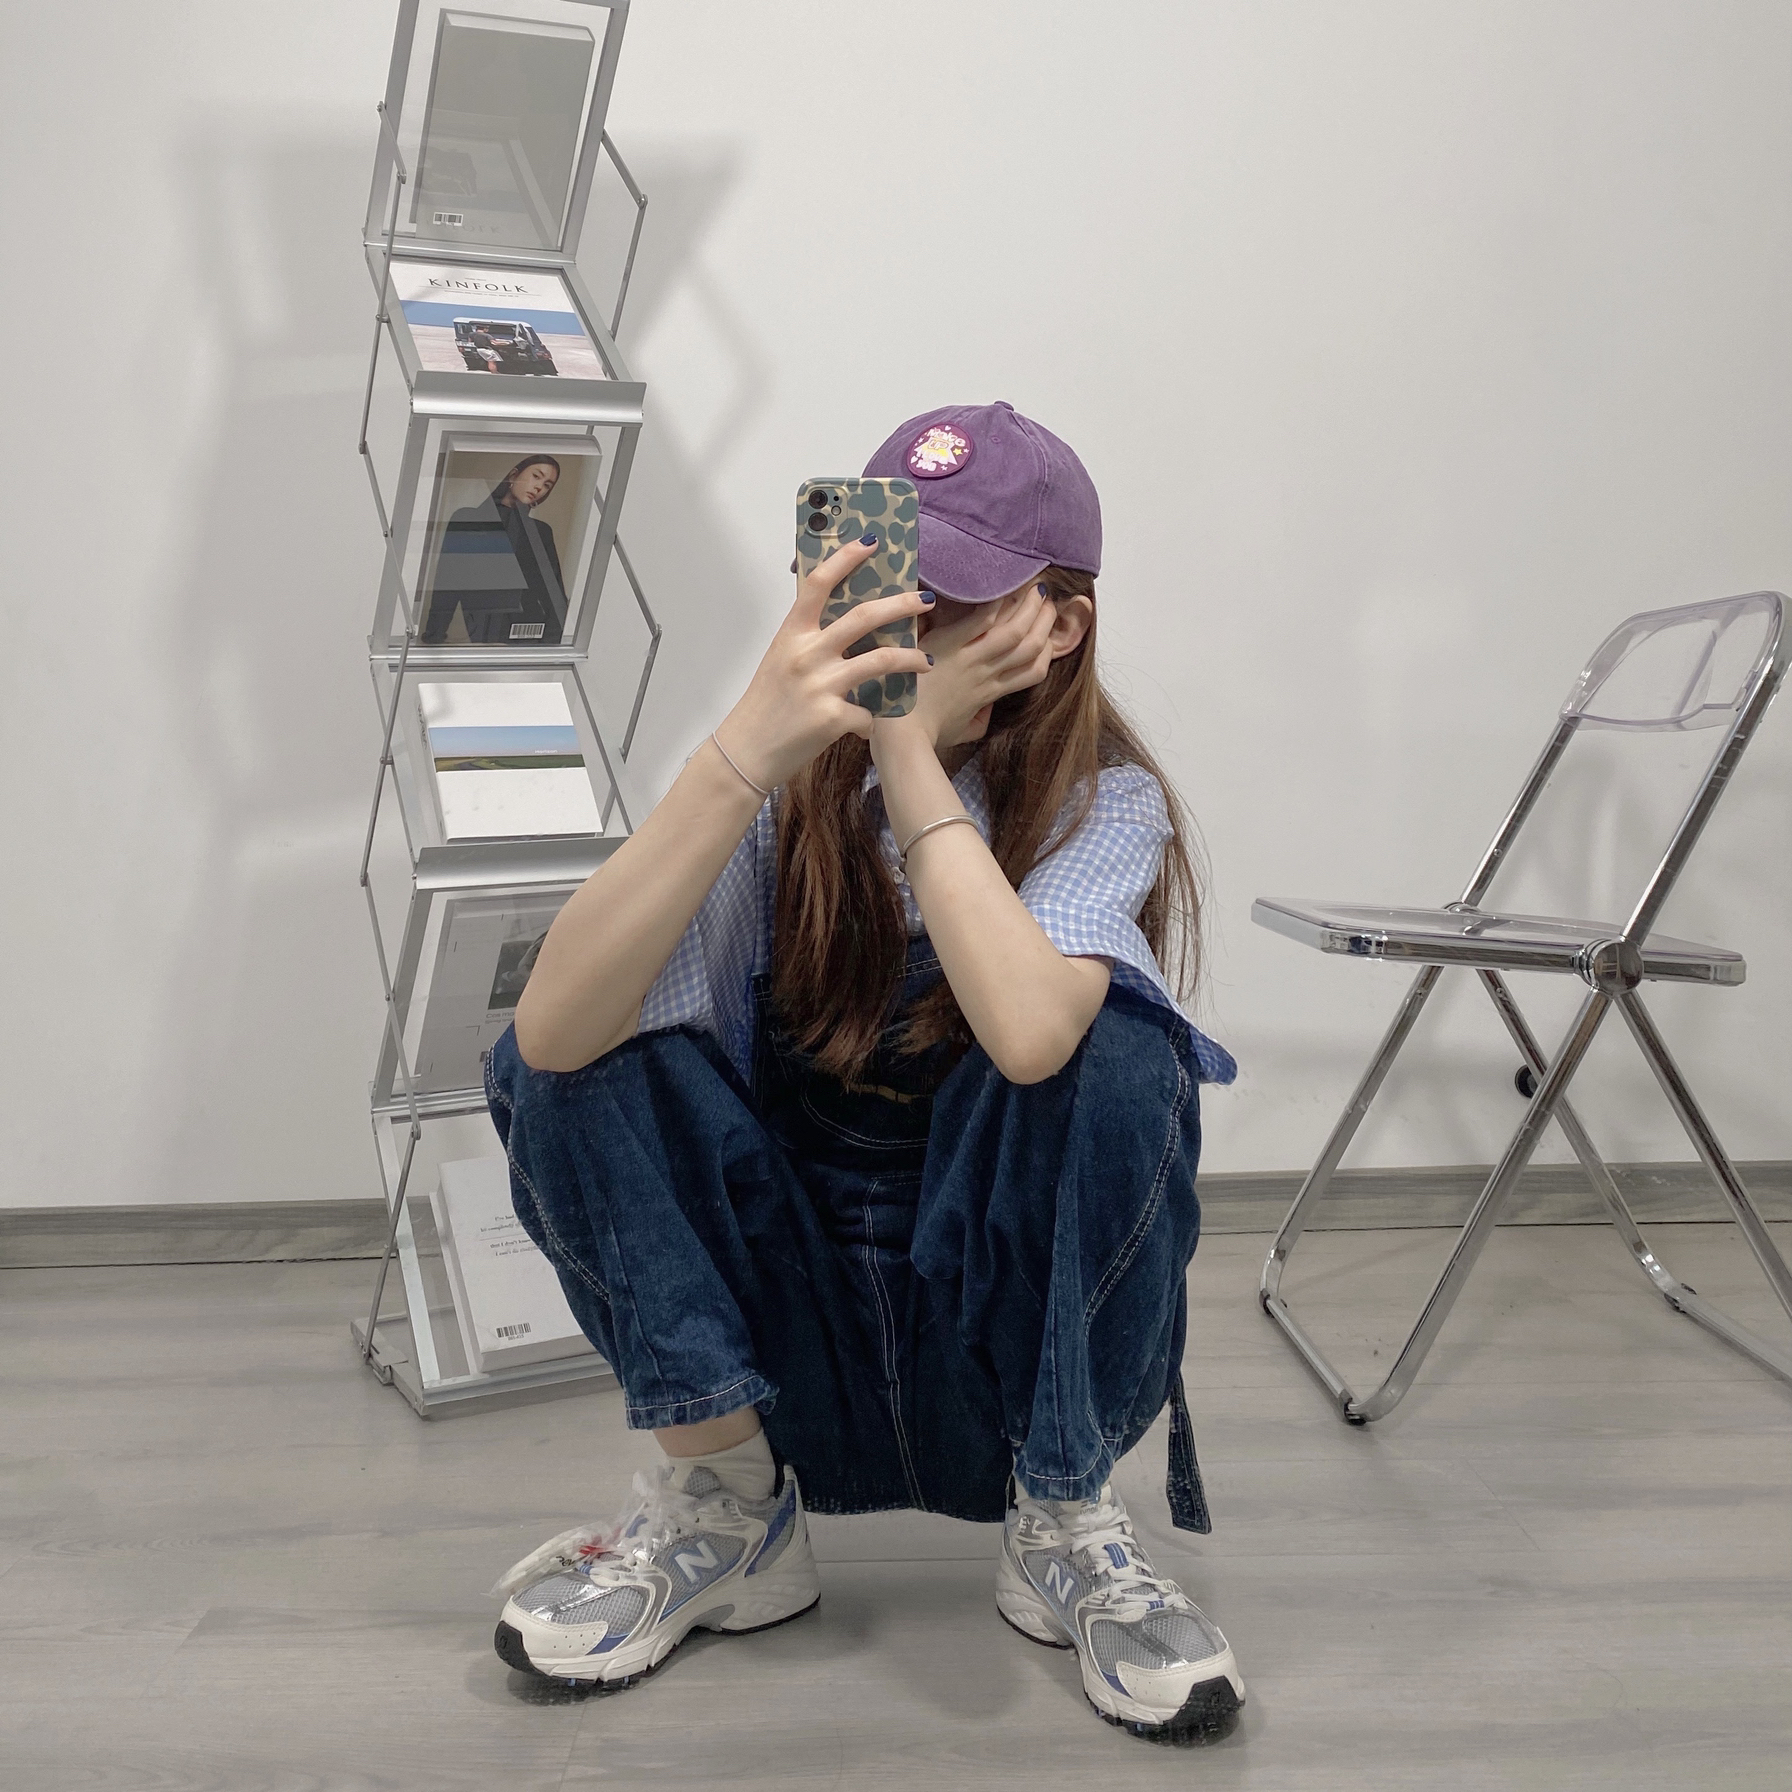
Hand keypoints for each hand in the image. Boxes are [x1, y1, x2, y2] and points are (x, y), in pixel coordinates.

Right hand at [716, 538, 932, 788]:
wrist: (747, 751)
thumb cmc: (765, 705)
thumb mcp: (781, 660)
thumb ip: (810, 640)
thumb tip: (850, 626)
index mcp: (792, 634)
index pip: (819, 584)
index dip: (846, 559)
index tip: (870, 543)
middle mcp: (807, 654)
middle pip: (864, 616)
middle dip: (902, 605)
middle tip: (926, 601)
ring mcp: (821, 685)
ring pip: (881, 660)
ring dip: (911, 659)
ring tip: (926, 661)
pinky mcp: (832, 717)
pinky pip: (868, 713)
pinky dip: (870, 721)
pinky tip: (864, 726)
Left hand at [893, 582, 1057, 751]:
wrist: (902, 733)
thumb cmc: (926, 733)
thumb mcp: (961, 732)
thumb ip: (978, 721)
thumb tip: (987, 710)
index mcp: (990, 693)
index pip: (1033, 671)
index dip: (1047, 652)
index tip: (1047, 635)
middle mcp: (986, 674)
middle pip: (1031, 647)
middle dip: (1046, 623)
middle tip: (1049, 603)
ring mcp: (969, 659)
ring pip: (1013, 632)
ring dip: (1029, 608)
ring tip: (1035, 588)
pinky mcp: (947, 645)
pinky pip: (980, 621)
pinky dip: (993, 603)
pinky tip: (1000, 586)